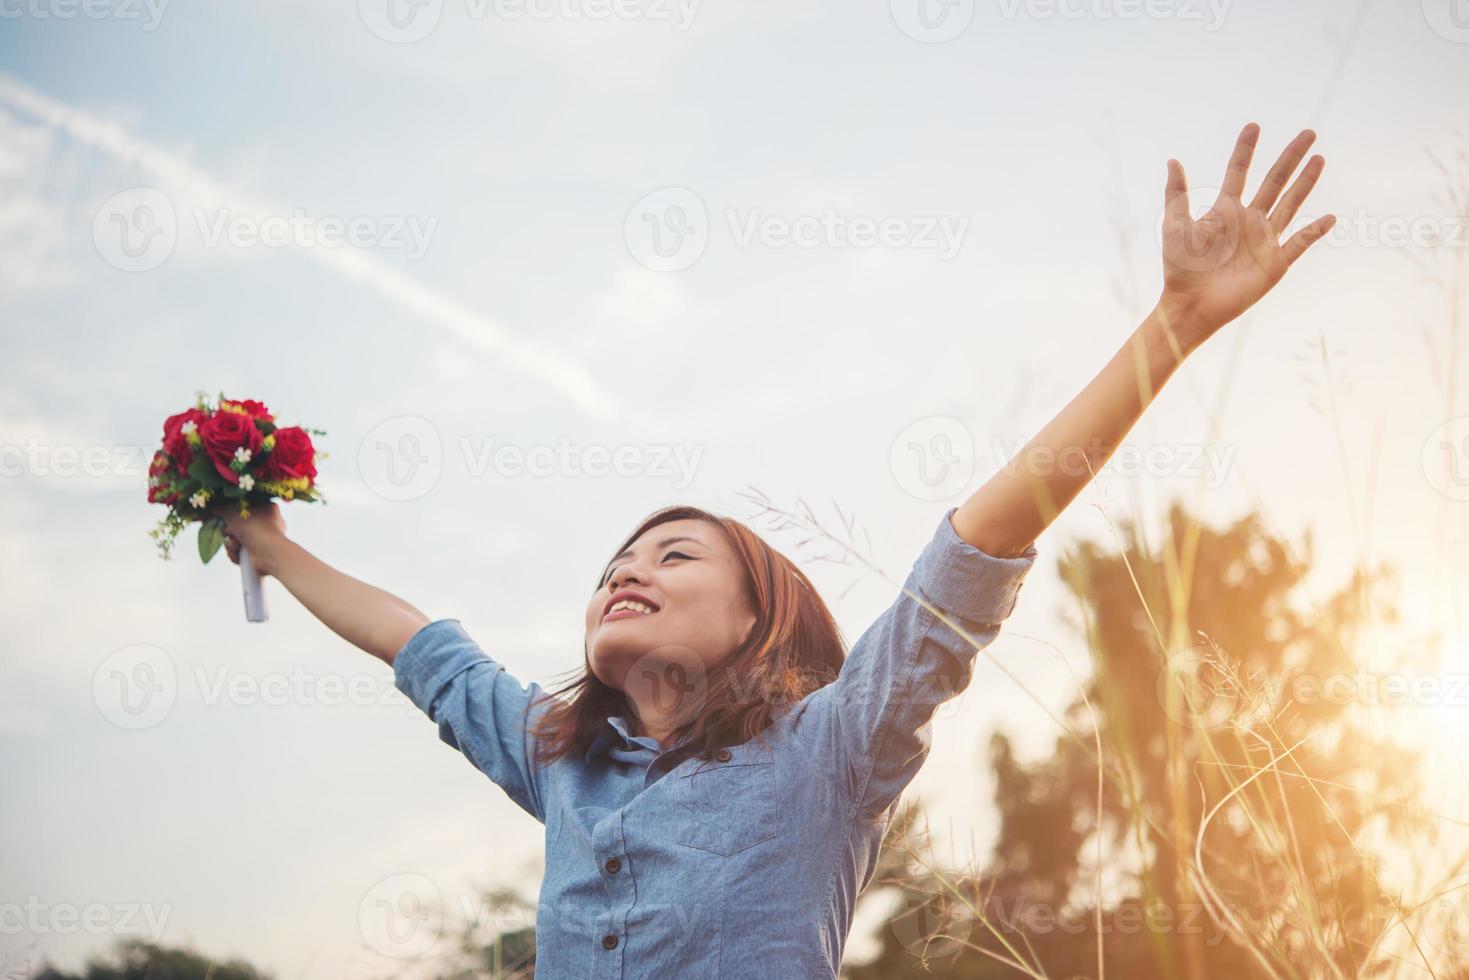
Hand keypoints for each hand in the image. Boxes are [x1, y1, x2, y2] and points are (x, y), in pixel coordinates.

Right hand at [218, 501, 286, 576]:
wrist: (268, 553)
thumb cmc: (254, 527)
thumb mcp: (232, 511)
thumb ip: (222, 508)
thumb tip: (215, 509)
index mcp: (267, 508)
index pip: (243, 508)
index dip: (229, 513)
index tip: (221, 516)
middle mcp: (267, 524)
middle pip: (237, 525)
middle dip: (228, 531)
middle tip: (230, 532)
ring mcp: (263, 540)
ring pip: (236, 540)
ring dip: (230, 543)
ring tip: (236, 545)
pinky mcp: (258, 554)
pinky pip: (240, 552)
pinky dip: (235, 553)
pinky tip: (237, 554)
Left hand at [1156, 123, 1336, 351]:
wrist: (1190, 305)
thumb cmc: (1179, 269)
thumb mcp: (1175, 226)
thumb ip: (1176, 194)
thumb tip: (1172, 160)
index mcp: (1224, 210)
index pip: (1238, 172)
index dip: (1245, 149)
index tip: (1253, 126)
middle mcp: (1248, 221)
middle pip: (1274, 181)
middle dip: (1290, 157)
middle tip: (1308, 133)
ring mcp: (1264, 240)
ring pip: (1291, 204)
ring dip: (1306, 182)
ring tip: (1319, 159)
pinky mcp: (1276, 263)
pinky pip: (1300, 243)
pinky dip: (1315, 231)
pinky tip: (1330, 217)